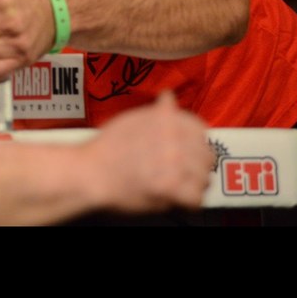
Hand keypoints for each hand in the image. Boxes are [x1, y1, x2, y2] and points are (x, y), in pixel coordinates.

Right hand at [87, 91, 214, 212]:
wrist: (91, 172)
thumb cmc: (107, 146)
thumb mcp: (130, 118)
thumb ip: (157, 111)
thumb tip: (169, 97)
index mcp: (166, 119)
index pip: (199, 129)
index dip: (195, 139)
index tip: (188, 146)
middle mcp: (174, 139)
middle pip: (206, 154)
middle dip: (196, 162)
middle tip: (183, 169)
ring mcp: (174, 165)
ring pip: (203, 177)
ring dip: (194, 182)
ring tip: (180, 183)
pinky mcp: (170, 189)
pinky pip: (196, 198)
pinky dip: (189, 200)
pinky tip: (178, 197)